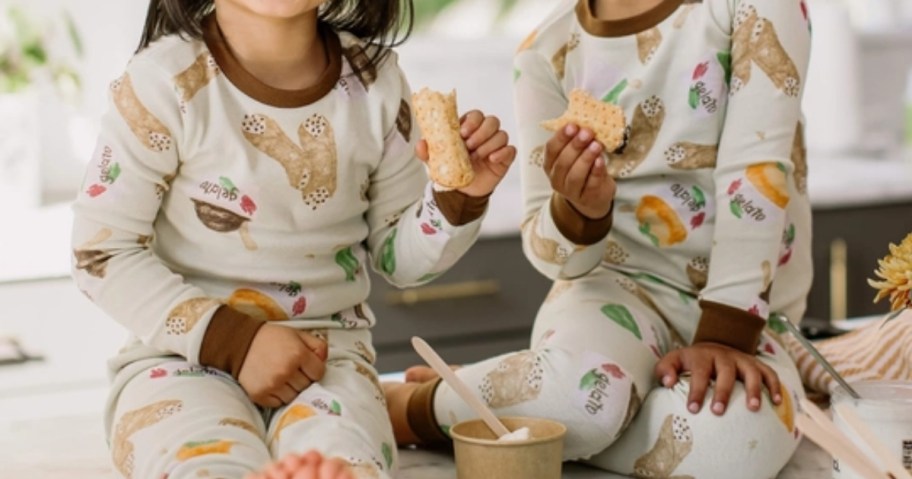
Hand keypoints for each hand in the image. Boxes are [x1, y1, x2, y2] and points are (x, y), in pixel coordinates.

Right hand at [238, 324, 327, 407]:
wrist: (241, 343)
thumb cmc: (272, 338)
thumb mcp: (298, 334)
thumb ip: (317, 345)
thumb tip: (324, 361)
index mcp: (298, 354)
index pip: (319, 373)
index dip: (314, 369)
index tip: (306, 365)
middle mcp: (286, 371)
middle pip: (307, 386)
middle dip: (303, 379)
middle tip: (292, 370)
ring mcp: (272, 385)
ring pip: (294, 397)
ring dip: (291, 389)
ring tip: (282, 377)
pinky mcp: (260, 395)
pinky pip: (278, 403)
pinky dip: (278, 396)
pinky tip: (273, 384)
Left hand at [416, 110, 515, 196]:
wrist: (462, 192)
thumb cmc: (452, 170)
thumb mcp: (436, 161)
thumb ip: (427, 152)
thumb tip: (420, 144)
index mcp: (469, 129)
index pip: (476, 115)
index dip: (472, 121)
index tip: (462, 132)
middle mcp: (484, 134)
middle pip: (492, 121)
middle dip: (480, 132)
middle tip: (469, 146)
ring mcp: (495, 145)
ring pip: (501, 134)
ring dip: (489, 144)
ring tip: (477, 156)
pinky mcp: (504, 158)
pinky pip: (510, 150)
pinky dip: (502, 153)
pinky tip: (491, 159)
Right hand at [544, 123, 615, 218]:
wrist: (593, 197)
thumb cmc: (584, 171)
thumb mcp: (576, 156)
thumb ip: (577, 141)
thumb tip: (585, 121)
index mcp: (550, 165)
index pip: (551, 150)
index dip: (561, 137)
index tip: (572, 125)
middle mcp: (556, 179)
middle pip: (563, 162)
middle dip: (575, 145)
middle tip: (587, 132)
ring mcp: (571, 191)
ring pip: (575, 175)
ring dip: (586, 158)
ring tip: (596, 145)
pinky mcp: (587, 198)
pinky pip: (591, 184)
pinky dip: (596, 171)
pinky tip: (601, 160)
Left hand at [655, 342, 781, 415]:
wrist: (712, 346)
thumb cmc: (691, 362)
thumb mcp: (673, 361)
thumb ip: (665, 369)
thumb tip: (668, 382)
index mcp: (702, 355)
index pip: (699, 372)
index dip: (696, 390)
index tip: (693, 409)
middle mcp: (723, 355)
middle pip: (725, 371)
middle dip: (722, 392)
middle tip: (718, 411)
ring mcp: (742, 359)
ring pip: (751, 371)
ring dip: (754, 389)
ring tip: (753, 409)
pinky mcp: (756, 364)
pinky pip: (769, 373)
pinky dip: (775, 386)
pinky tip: (777, 402)